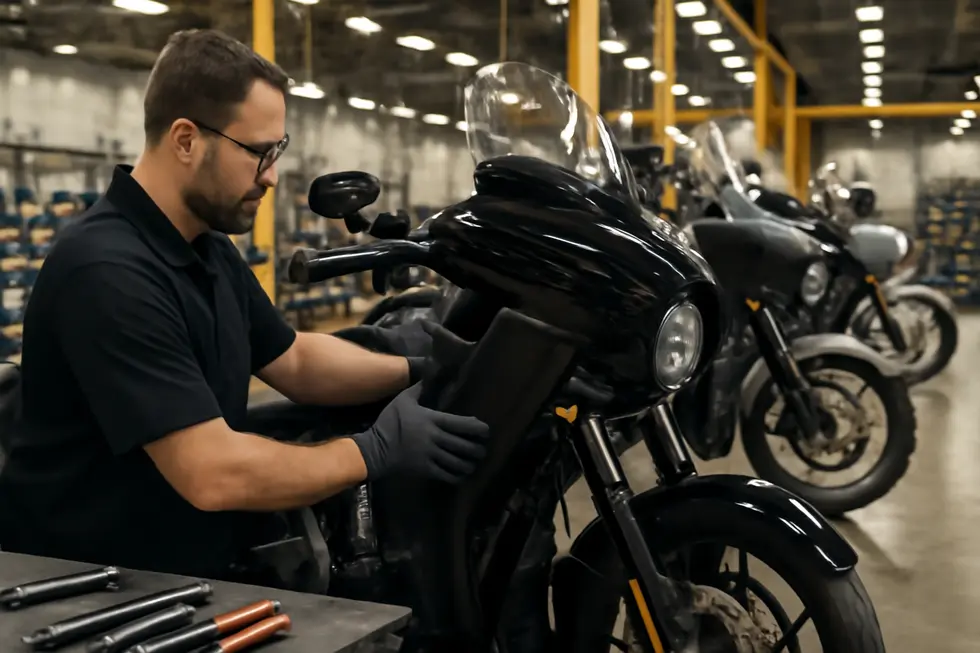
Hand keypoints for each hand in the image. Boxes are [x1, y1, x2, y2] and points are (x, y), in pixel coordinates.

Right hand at [350, 382, 489, 482]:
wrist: (375, 448)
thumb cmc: (390, 422)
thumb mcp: (403, 400)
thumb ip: (419, 388)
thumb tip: (431, 370)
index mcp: (433, 420)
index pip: (462, 424)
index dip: (478, 428)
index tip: (486, 431)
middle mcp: (436, 438)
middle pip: (465, 446)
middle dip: (478, 449)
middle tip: (482, 450)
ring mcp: (431, 455)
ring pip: (458, 463)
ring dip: (470, 464)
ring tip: (474, 463)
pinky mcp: (426, 470)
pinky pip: (447, 475)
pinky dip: (457, 476)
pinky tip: (461, 475)